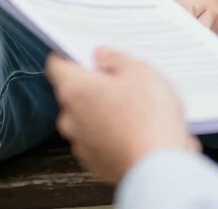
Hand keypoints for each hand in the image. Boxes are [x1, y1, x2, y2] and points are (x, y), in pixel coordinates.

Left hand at [46, 48, 197, 183]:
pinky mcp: (96, 165)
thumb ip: (115, 59)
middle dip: (93, 84)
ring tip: (135, 106)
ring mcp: (82, 146)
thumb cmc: (149, 116)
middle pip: (74, 92)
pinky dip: (111, 134)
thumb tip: (100, 56)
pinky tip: (136, 129)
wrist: (161, 168)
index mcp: (74, 90)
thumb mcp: (139, 71)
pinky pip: (99, 140)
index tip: (81, 49)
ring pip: (87, 118)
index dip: (68, 54)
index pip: (56, 65)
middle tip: (120, 77)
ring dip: (103, 111)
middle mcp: (70, 119)